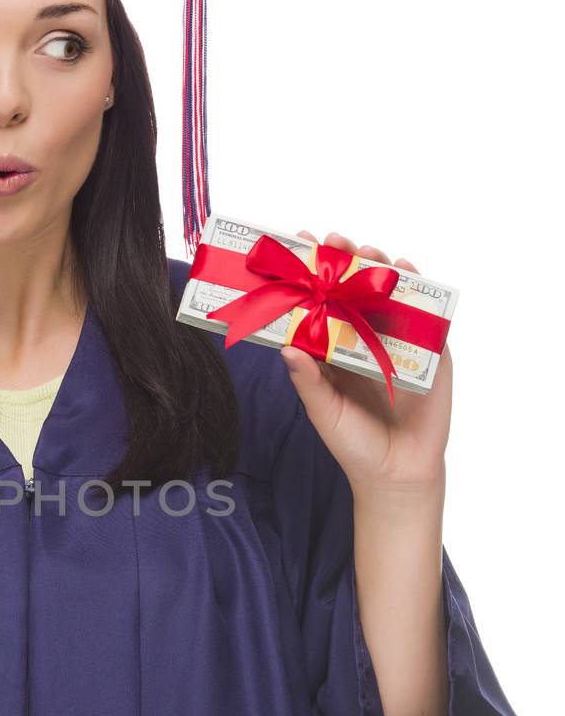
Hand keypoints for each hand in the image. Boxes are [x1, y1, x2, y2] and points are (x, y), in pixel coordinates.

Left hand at [280, 230, 450, 497]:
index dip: (311, 275)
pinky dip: (419, 292)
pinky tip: (408, 273)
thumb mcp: (324, 412)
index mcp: (334, 349)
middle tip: (334, 241)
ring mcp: (398, 343)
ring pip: (390, 295)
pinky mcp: (430, 353)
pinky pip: (425, 317)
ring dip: (381, 268)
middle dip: (346, 261)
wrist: (397, 474)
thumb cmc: (354, 444)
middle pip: (355, 289)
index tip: (298, 246)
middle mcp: (364, 339)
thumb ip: (308, 381)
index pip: (320, 302)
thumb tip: (286, 347)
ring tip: (369, 252)